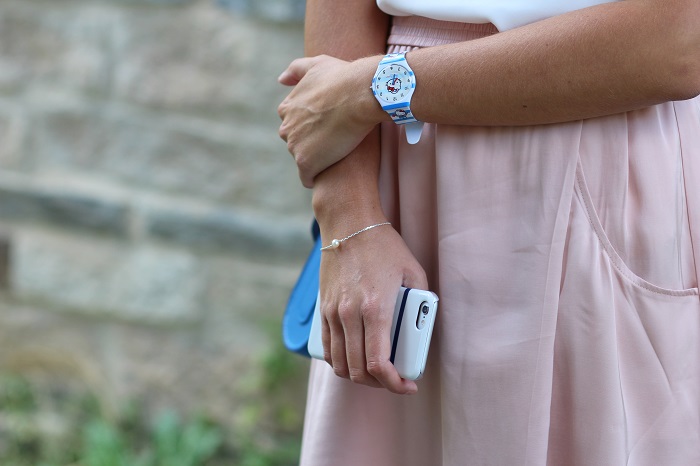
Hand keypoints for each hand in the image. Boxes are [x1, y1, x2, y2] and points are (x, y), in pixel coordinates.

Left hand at [277, 55, 385, 187]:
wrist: (359, 94)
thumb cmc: (342, 77)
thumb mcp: (316, 65)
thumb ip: (296, 70)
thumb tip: (280, 80)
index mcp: (287, 108)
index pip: (294, 124)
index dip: (311, 126)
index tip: (327, 127)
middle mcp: (286, 128)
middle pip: (296, 142)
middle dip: (311, 143)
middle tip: (335, 141)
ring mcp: (294, 146)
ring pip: (303, 159)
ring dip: (316, 159)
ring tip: (337, 156)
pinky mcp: (306, 162)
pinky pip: (307, 177)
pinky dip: (315, 177)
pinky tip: (329, 174)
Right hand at [318, 221, 427, 393]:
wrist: (348, 224)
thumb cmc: (383, 245)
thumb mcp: (413, 271)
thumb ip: (420, 301)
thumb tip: (423, 324)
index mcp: (376, 309)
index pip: (378, 363)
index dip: (393, 384)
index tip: (406, 385)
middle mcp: (350, 315)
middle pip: (357, 370)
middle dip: (379, 384)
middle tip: (394, 380)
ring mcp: (333, 313)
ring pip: (339, 364)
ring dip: (358, 376)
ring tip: (375, 373)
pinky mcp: (323, 310)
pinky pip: (327, 348)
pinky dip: (340, 362)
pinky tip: (354, 359)